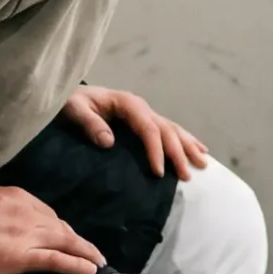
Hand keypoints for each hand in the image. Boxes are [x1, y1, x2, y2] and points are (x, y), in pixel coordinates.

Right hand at [0, 184, 104, 273]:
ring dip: (85, 251)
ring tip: (98, 261)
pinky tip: (91, 270)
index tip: (62, 233)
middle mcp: (26, 212)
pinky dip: (77, 264)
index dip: (55, 224)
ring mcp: (26, 235)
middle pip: (59, 226)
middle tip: (88, 250)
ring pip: (66, 241)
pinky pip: (57, 260)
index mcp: (13, 196)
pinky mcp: (21, 258)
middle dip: (75, 238)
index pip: (43, 211)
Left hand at [61, 86, 210, 179]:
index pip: (148, 128)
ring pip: (173, 129)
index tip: (159, 172)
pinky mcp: (145, 120)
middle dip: (178, 153)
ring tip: (202, 164)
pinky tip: (199, 150)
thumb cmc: (71, 103)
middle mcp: (141, 107)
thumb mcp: (73, 110)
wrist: (70, 96)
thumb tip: (108, 141)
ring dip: (188, 147)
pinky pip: (170, 130)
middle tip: (186, 176)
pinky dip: (186, 141)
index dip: (156, 150)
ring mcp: (145, 113)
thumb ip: (89, 123)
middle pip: (166, 130)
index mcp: (127, 104)